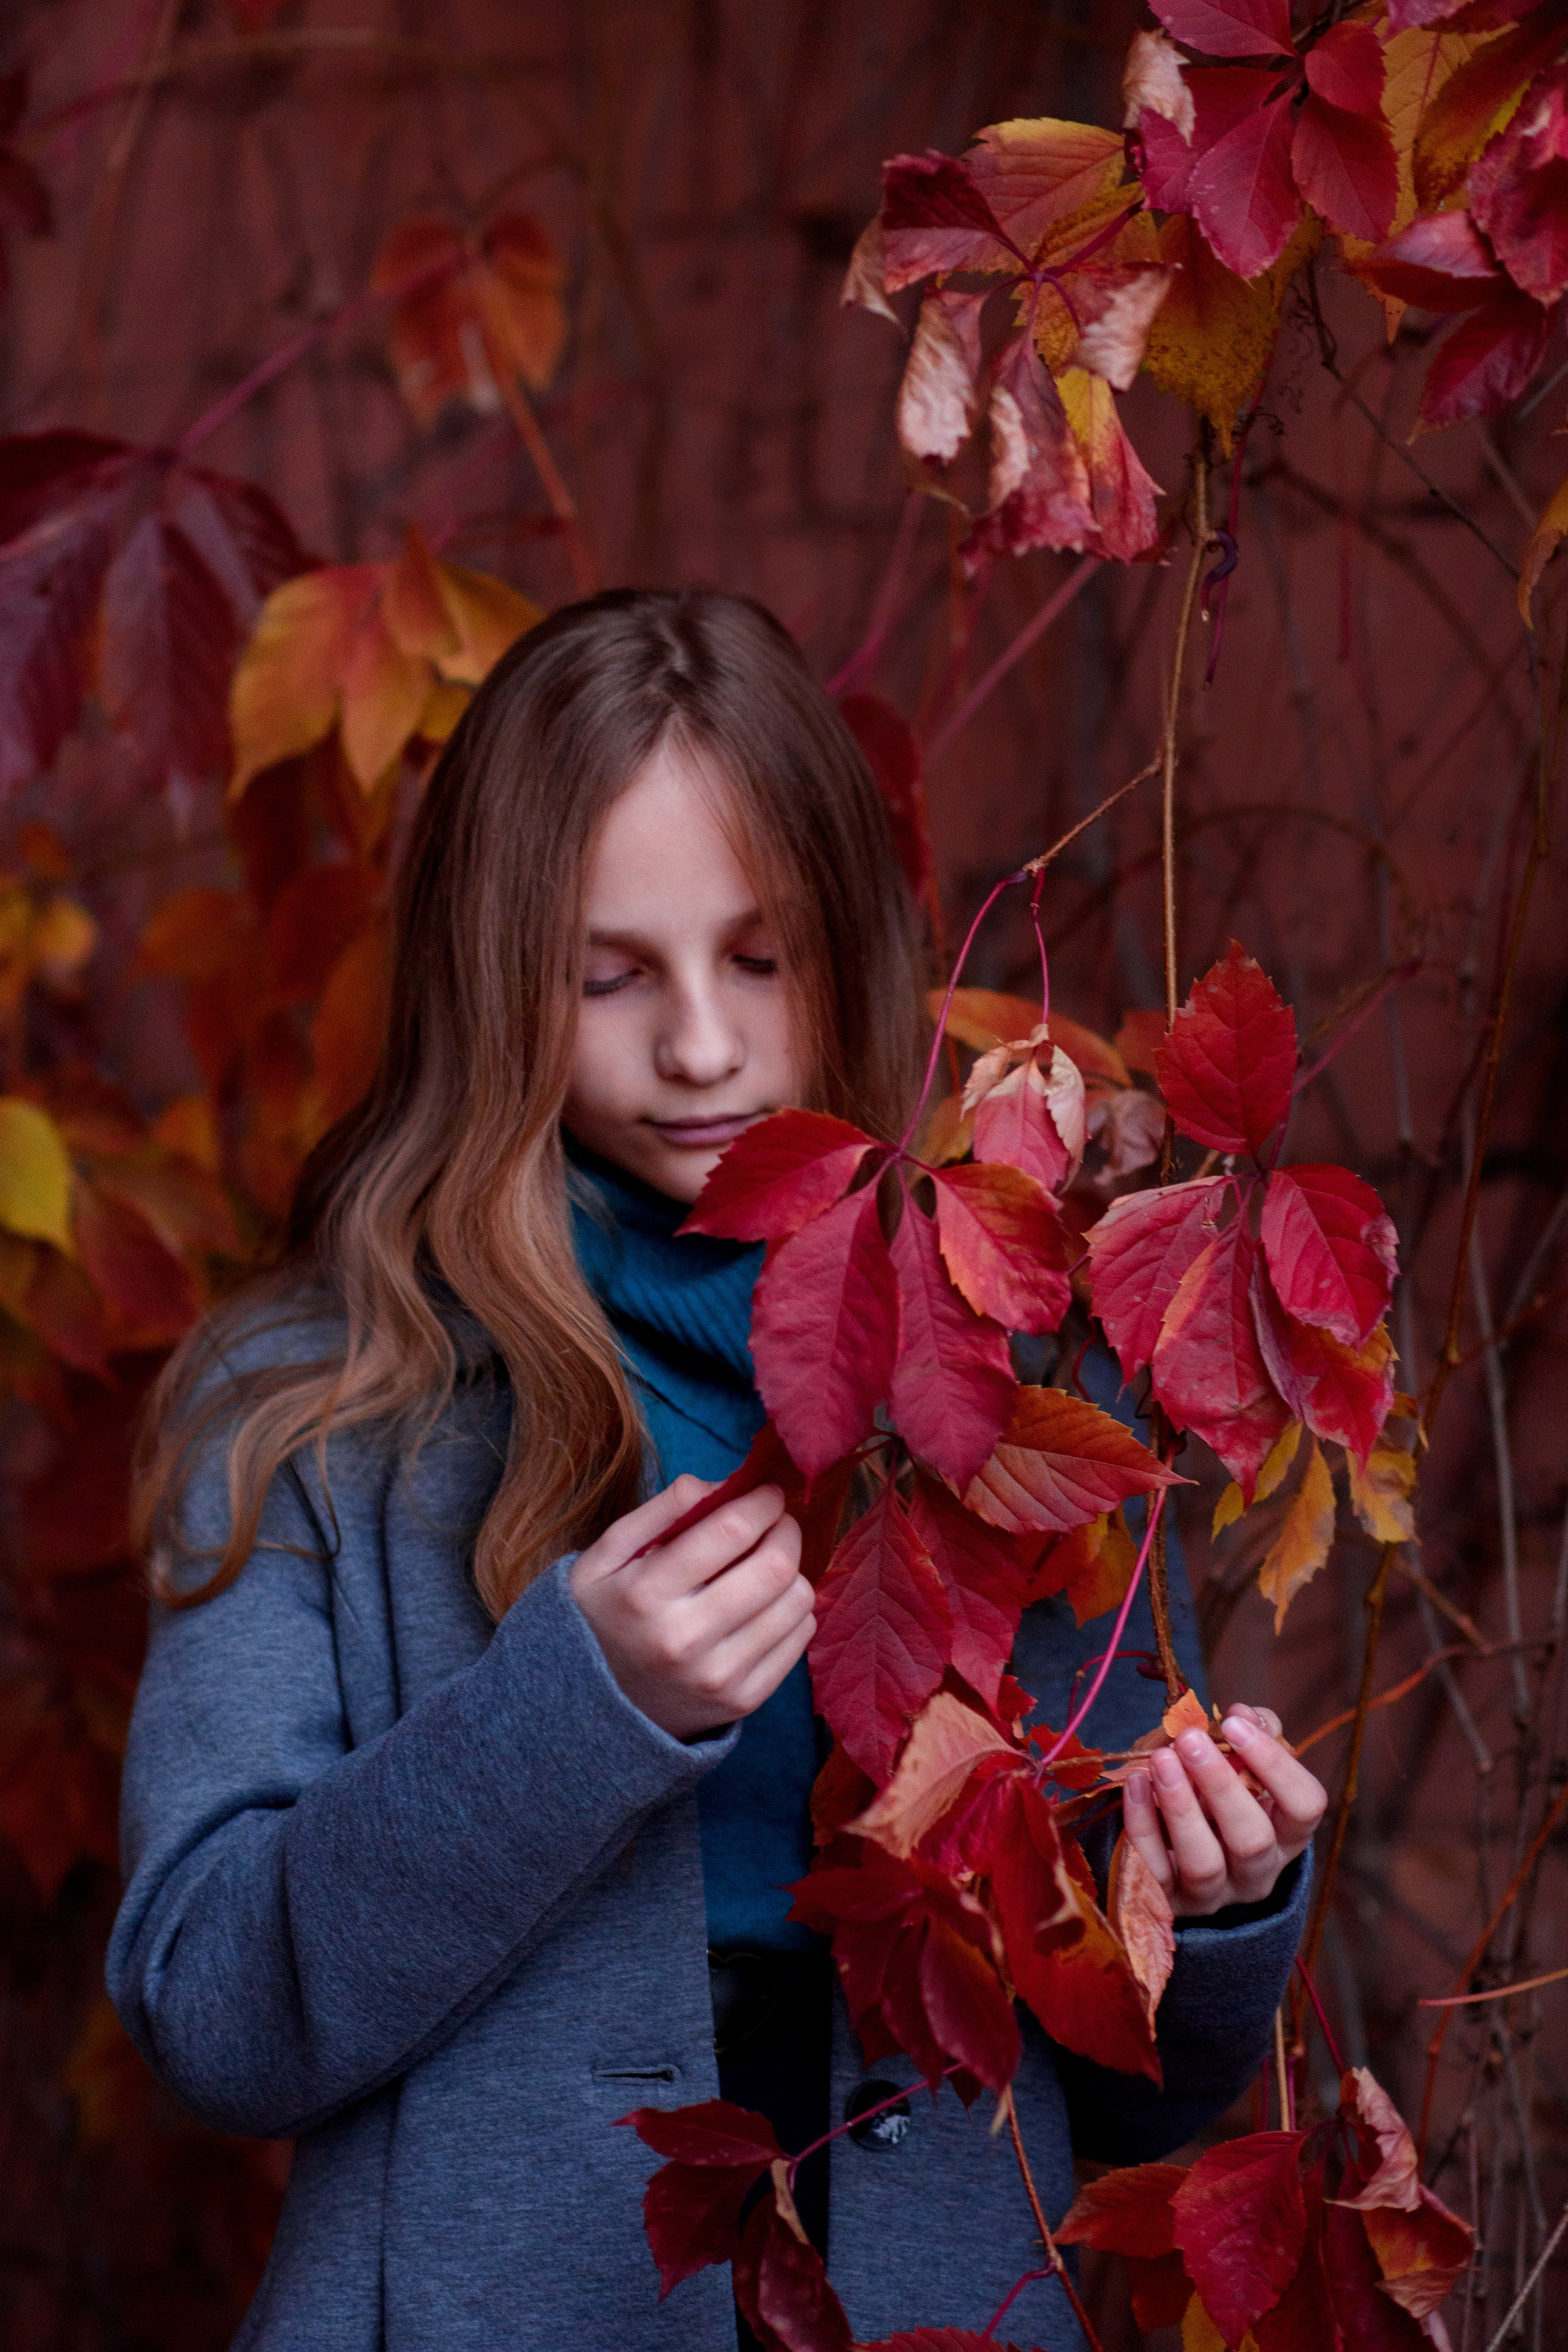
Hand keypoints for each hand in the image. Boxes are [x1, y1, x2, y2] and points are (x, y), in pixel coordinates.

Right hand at [569, 1476, 812, 1740]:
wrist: (597, 1707)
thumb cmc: (605, 1614)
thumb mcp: (607, 1555)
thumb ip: (661, 1511)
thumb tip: (724, 1483)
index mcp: (645, 1593)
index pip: (730, 1532)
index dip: (761, 1502)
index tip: (767, 1492)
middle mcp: (684, 1639)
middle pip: (774, 1567)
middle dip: (786, 1530)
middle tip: (777, 1522)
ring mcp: (718, 1676)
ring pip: (796, 1602)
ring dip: (793, 1570)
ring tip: (768, 1564)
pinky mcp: (743, 1700)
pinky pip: (800, 1638)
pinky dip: (793, 1610)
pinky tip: (766, 1605)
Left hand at [1122, 1703, 1326, 1917]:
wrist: (1180, 1854)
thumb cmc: (1220, 1795)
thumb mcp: (1243, 1764)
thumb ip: (1252, 1732)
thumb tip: (1244, 1714)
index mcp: (1287, 1834)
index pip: (1304, 1806)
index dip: (1276, 1765)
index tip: (1234, 1724)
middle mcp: (1257, 1872)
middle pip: (1252, 1839)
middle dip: (1220, 1785)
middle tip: (1190, 1739)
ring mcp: (1213, 1894)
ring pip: (1204, 1862)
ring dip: (1181, 1807)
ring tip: (1160, 1759)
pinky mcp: (1168, 1901)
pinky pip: (1155, 1870)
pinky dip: (1142, 1825)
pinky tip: (1135, 1783)